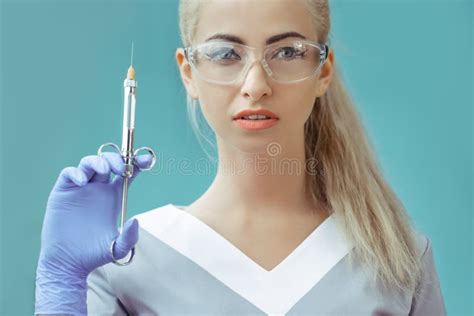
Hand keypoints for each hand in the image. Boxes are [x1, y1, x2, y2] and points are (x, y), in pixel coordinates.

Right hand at [35, 152, 152, 313]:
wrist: (68, 263)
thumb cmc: (94, 255)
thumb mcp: (117, 248)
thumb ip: (129, 237)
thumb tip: (135, 220)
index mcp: (114, 196)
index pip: (128, 173)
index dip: (137, 163)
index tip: (147, 160)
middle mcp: (98, 188)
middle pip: (109, 162)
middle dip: (118, 159)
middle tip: (122, 168)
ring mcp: (80, 188)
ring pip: (90, 163)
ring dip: (99, 161)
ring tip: (105, 169)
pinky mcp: (63, 192)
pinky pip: (69, 173)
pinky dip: (76, 172)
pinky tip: (83, 182)